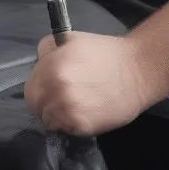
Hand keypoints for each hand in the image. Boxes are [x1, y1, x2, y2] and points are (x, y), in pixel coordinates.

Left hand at [24, 32, 151, 136]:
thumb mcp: (70, 39)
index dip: (39, 88)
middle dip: (45, 103)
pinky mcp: (82, 126)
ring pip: (49, 120)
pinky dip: (70, 125)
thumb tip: (38, 64)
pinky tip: (83, 113)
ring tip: (74, 106)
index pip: (30, 88)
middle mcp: (56, 90)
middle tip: (60, 99)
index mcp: (51, 67)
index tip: (48, 88)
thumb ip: (47, 50)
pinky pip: (65, 130)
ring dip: (57, 115)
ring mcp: (68, 110)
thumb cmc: (104, 52)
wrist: (138, 70)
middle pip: (36, 106)